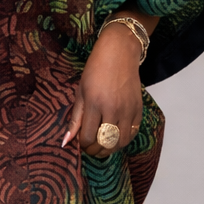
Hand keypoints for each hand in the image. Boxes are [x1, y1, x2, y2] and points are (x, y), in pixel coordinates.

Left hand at [62, 20, 153, 156]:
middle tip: (90, 149)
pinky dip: (123, 140)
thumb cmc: (95, 70)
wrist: (119, 53)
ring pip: (120, 142)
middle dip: (95, 151)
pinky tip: (115, 137)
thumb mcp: (80, 92)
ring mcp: (128, 110)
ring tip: (102, 145)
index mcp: (94, 104)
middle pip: (105, 143)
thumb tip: (65, 142)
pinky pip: (132, 134)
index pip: (87, 137)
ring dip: (110, 148)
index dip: (82, 145)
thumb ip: (74, 119)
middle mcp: (113, 109)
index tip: (80, 143)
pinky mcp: (138, 109)